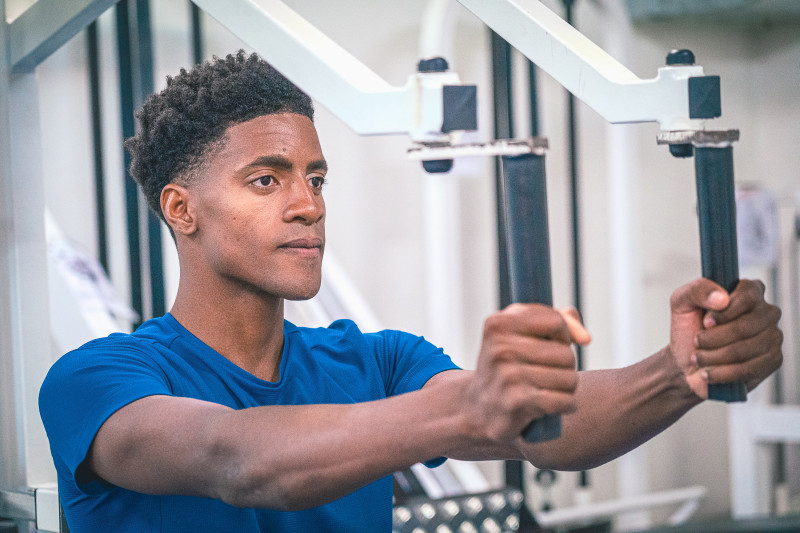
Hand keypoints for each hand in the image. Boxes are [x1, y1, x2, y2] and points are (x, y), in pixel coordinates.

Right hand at [464, 304, 589, 442]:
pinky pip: (564, 401)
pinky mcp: (517, 402)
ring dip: (565, 388)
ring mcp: (507, 375)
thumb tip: (585, 338)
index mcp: (499, 324)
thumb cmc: (510, 364)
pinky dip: (565, 406)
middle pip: (566, 353)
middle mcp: (500, 348)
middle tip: (543, 373)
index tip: (549, 344)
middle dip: (564, 366)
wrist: (480, 408)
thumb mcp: (523, 331)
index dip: (562, 335)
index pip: (556, 321)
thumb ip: (559, 320)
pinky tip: (549, 406)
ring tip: (545, 389)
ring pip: (569, 378)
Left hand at [669, 278, 782, 398]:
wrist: (685, 362)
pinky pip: (750, 369)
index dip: (724, 312)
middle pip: (747, 326)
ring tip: (699, 358)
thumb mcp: (681, 302)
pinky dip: (723, 373)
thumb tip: (722, 298)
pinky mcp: (772, 360)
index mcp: (749, 291)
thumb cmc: (688, 329)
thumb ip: (697, 290)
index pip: (749, 295)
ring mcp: (772, 336)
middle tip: (697, 341)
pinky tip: (708, 372)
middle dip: (715, 338)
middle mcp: (766, 312)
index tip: (705, 322)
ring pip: (747, 349)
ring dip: (715, 356)